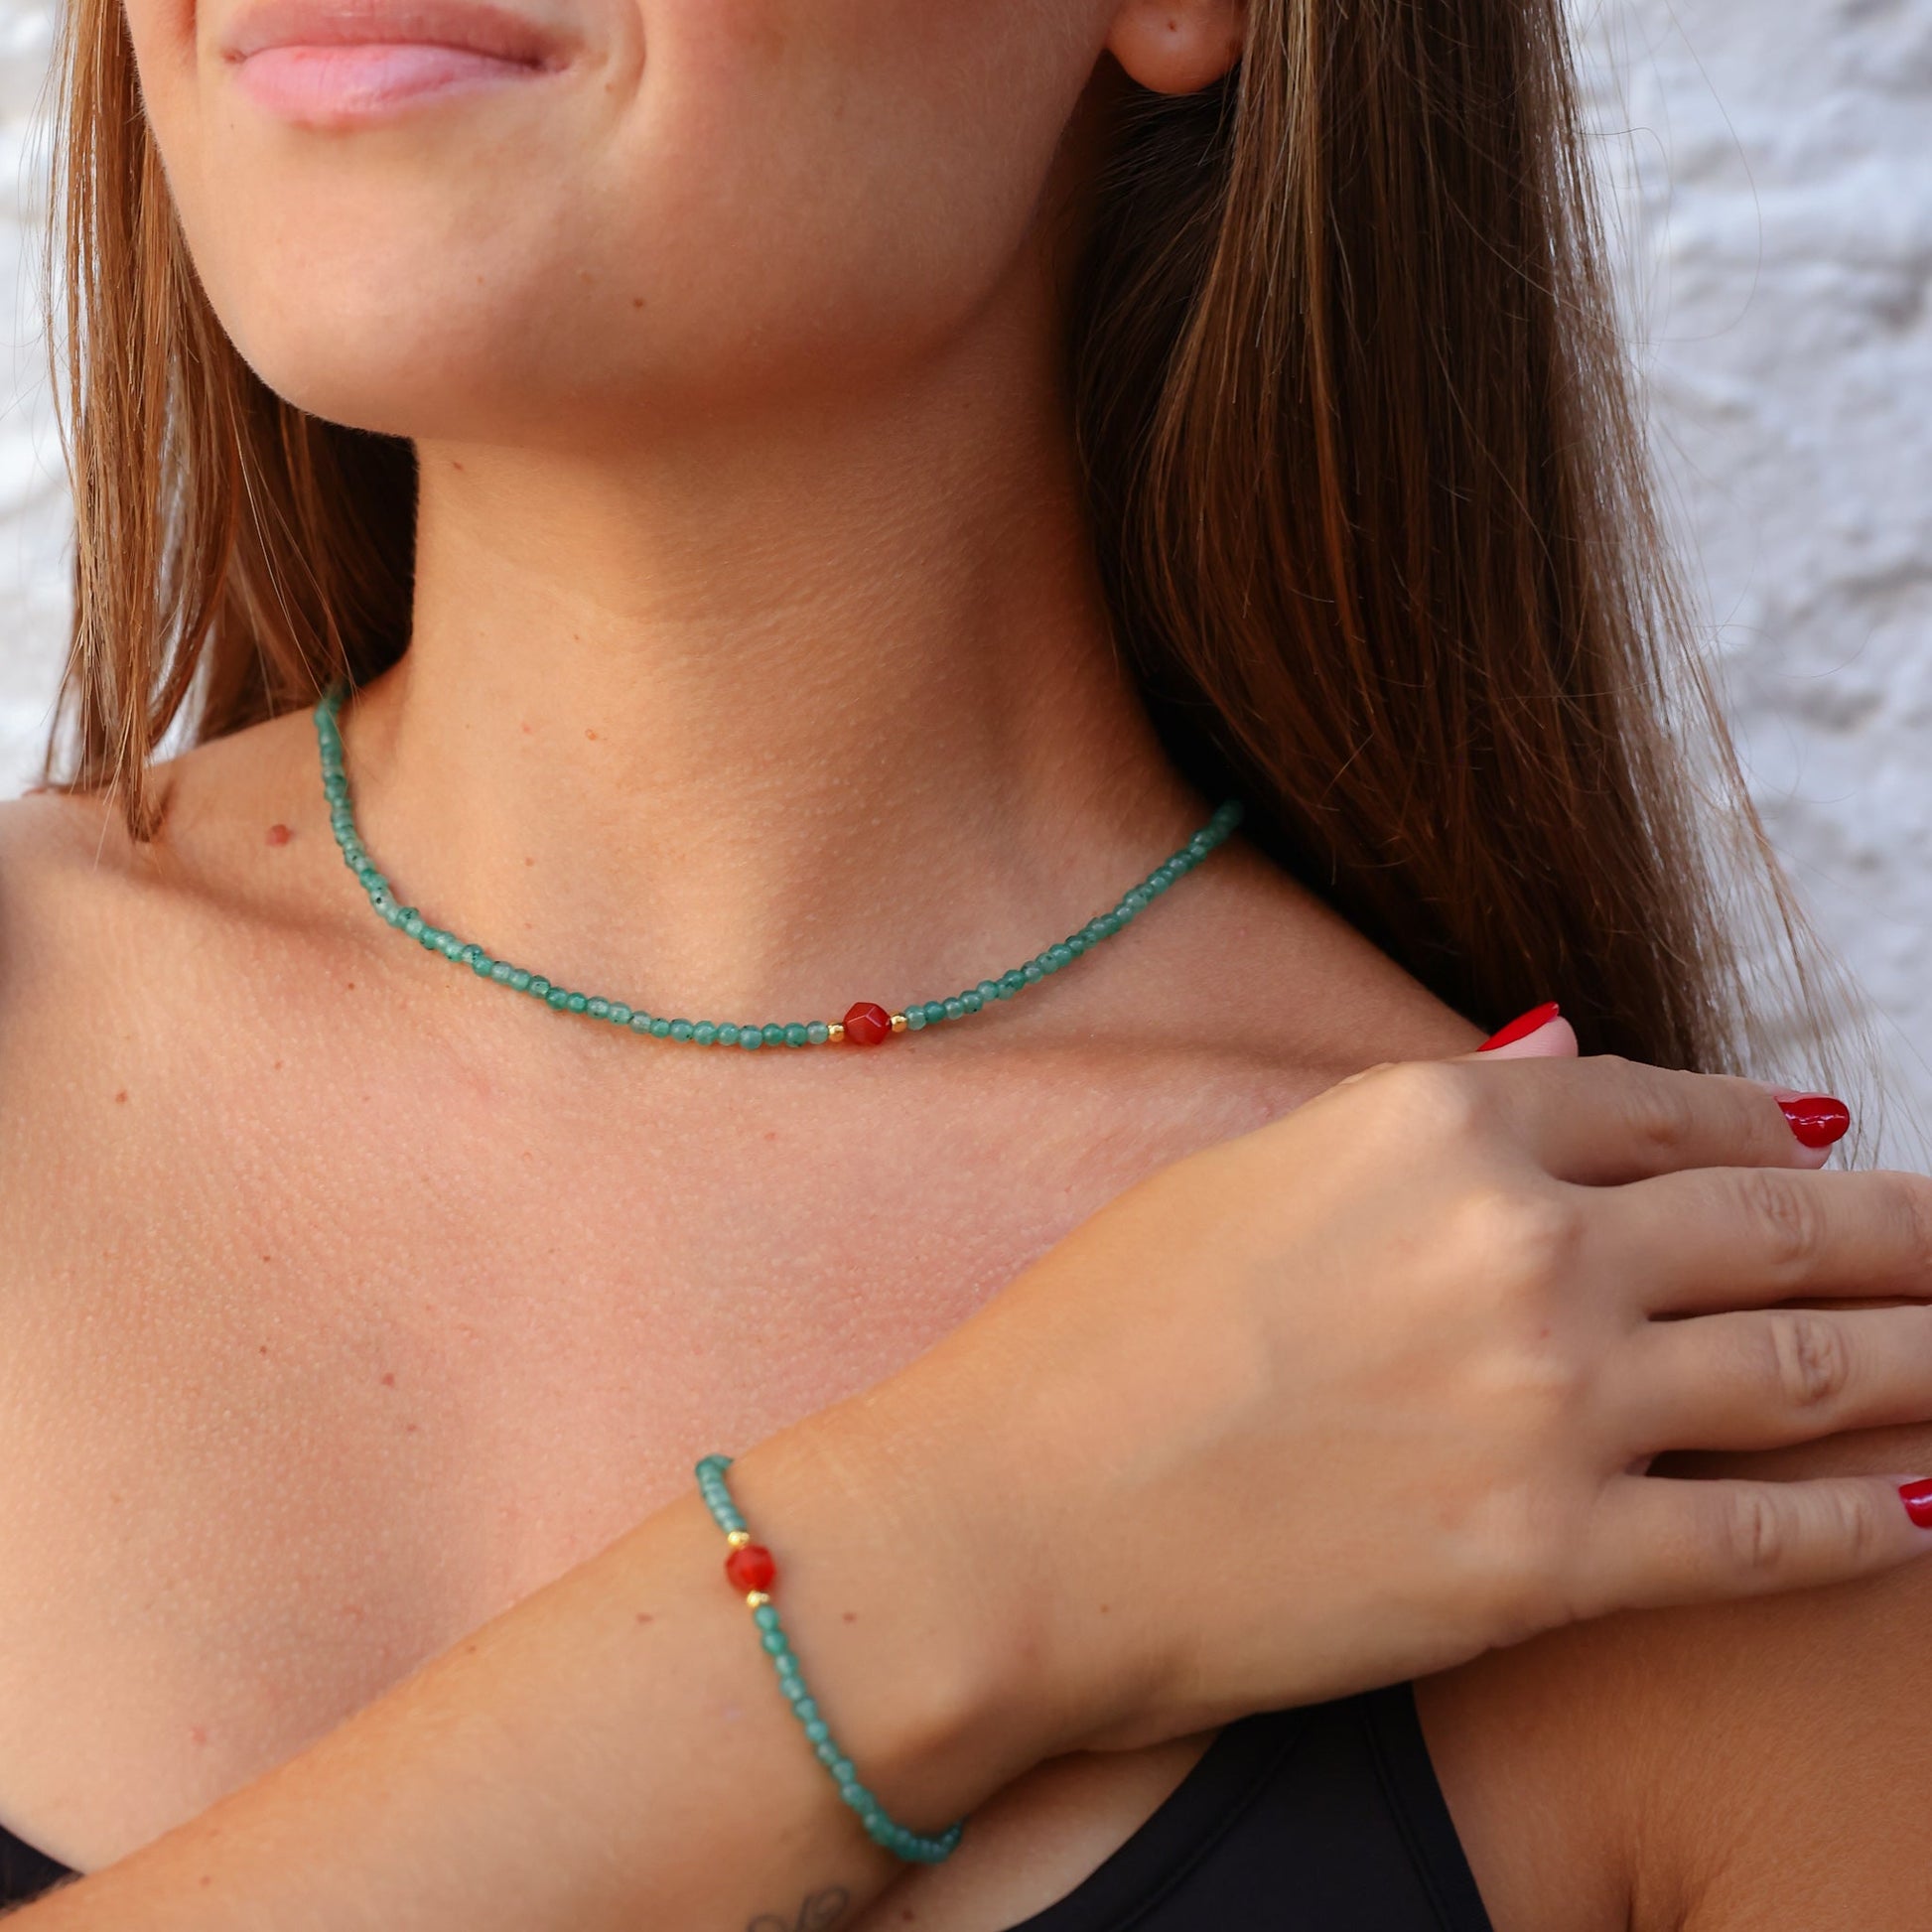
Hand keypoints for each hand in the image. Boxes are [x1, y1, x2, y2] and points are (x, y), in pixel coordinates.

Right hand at [875, 1031, 1931, 1760]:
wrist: (1011, 1522)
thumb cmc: (1096, 1335)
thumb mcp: (1251, 1172)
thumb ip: (1420, 1117)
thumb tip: (1556, 1060)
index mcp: (1437, 1121)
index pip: (1663, 1105)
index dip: (1763, 1125)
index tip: (1822, 1142)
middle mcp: (1522, 1241)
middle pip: (1776, 1223)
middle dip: (1897, 1230)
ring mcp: (1550, 1401)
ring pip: (1808, 1368)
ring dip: (1920, 1357)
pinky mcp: (1550, 1560)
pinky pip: (1760, 1533)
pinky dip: (1860, 1520)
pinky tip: (1922, 1508)